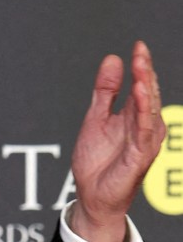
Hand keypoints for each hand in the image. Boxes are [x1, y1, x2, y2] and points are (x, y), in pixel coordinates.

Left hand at [69, 41, 165, 241]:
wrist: (91, 195)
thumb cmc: (96, 161)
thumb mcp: (95, 118)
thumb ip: (105, 91)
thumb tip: (113, 59)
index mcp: (133, 115)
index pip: (141, 85)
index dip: (140, 65)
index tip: (137, 45)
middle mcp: (144, 125)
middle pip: (148, 93)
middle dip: (145, 71)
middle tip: (140, 52)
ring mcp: (145, 140)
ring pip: (149, 109)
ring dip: (146, 88)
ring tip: (141, 69)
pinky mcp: (141, 155)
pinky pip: (145, 131)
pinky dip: (144, 113)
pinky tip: (140, 96)